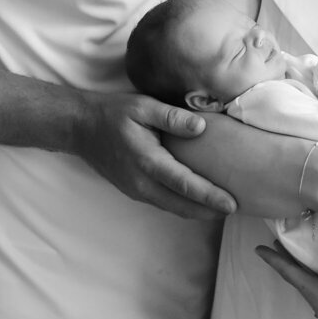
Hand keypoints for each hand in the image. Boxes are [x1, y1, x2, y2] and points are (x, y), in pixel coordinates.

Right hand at [75, 90, 235, 218]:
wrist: (81, 128)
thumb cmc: (113, 113)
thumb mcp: (143, 106)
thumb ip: (173, 118)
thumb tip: (202, 128)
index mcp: (147, 161)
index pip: (185, 184)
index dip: (210, 196)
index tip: (232, 204)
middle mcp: (142, 183)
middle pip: (182, 205)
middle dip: (209, 211)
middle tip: (236, 210)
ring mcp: (136, 190)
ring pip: (172, 208)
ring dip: (197, 211)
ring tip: (221, 209)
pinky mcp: (133, 191)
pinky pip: (163, 203)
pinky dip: (182, 205)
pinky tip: (197, 201)